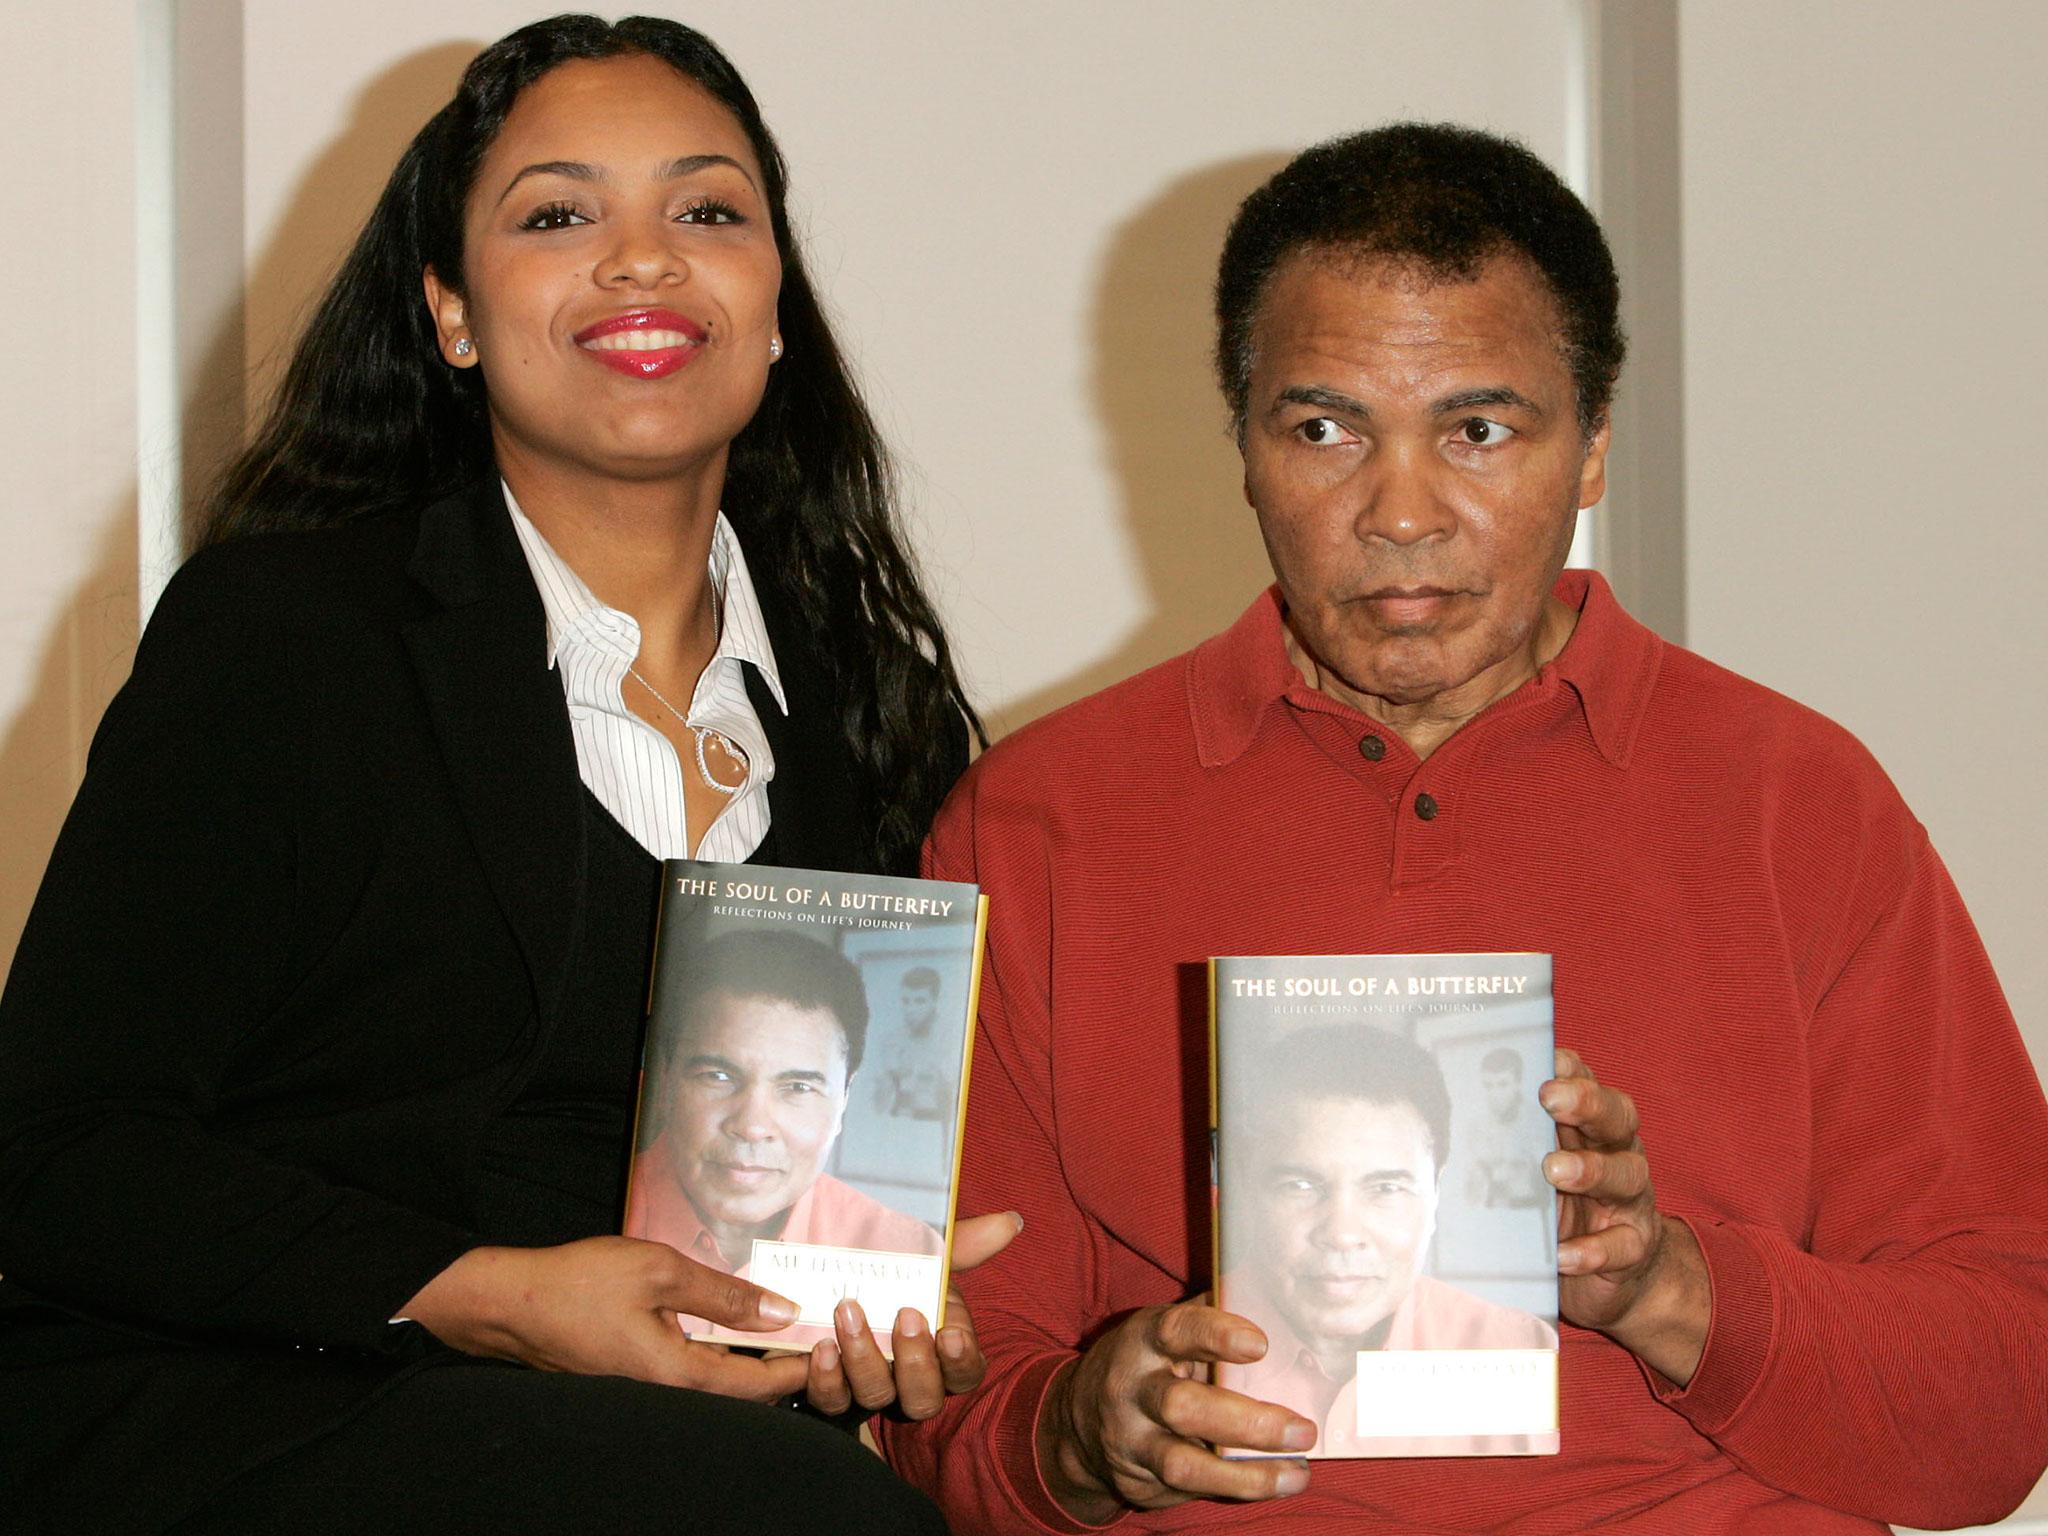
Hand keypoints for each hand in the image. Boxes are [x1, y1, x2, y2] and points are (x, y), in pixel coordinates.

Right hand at [400, 1235, 810, 1400]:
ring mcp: (646, 1386)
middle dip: (781, 1363)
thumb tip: (783, 1312)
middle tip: (817, 1330)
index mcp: (677, 1375)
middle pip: (740, 1389)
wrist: (509, 1303)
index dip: (800, 1366)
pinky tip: (729, 1320)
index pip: (758, 1385)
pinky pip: (688, 1368)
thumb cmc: (578, 1283)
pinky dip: (717, 1348)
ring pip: (715, 1379)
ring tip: (784, 1318)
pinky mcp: (632, 1373)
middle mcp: (665, 1392)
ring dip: (749, 1354)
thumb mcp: (660, 1272)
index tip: (834, 1345)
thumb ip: (725, 1294)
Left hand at [801, 1209, 1020, 1418]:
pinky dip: (827, 1379)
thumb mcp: (926, 1250)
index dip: (960, 1361)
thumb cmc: (891, 1264)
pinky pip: (831, 1401)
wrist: (834, 1266)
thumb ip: (965, 1242)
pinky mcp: (828, 1388)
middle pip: (923, 1398)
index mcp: (941, 1349)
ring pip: (876, 1396)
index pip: (965, 1373)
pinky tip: (823, 1348)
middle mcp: (908, 1377)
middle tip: (905, 1318)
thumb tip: (1011, 1221)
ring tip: (851, 1313)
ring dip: (865, 1359)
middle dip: (915, 1362)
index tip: (951, 1333)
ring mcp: (868, 1385)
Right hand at [1037, 1299, 1315, 1523]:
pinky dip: (1238, 1489)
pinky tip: (1277, 1482)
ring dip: (1247, 1474)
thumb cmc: (1146, 1365)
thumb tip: (1268, 1288)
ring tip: (1297, 1472)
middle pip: (1181, 1407)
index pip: (1176, 1331)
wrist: (1079, 1422)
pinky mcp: (1138, 1482)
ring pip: (1183, 1464)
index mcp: (1144, 1340)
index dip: (1216, 1335)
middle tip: (1302, 1429)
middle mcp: (1131, 1391)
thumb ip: (1210, 1316)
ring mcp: (1131, 1442)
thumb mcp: (1165, 1332)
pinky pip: (1191, 1492)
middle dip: (1246, 1422)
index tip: (1261, 1344)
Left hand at [1542, 1048, 1710, 1383]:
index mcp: (1590, 1129)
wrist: (1607, 1277)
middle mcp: (1618, 1154)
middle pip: (1616, 1118)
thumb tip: (1456, 1112)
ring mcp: (1630, 1201)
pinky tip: (1563, 1254)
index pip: (1588, 1086)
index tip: (1546, 1062)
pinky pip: (1621, 1246)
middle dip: (1587, 1103)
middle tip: (1550, 1100)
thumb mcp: (1533, 1168)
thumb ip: (1512, 1141)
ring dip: (1592, 1170)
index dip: (1571, 1072)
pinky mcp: (1634, 1247)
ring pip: (1627, 1176)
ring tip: (1555, 1172)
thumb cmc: (1557, 1207)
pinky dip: (1592, 1250)